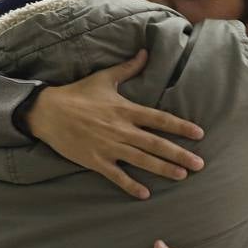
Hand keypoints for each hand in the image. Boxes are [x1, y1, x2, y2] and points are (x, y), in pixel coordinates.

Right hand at [26, 51, 204, 199]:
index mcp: (125, 110)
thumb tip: (145, 52)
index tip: (199, 133)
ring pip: (142, 160)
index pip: (159, 119)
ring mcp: (108, 147)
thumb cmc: (77, 94)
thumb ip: (128, 68)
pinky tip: (145, 194)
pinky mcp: (95, 160)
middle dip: (180, 154)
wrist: (47, 111)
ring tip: (182, 176)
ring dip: (163, 169)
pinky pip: (116, 175)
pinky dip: (130, 185)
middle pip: (156, 144)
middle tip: (200, 164)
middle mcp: (121, 130)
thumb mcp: (104, 78)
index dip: (180, 126)